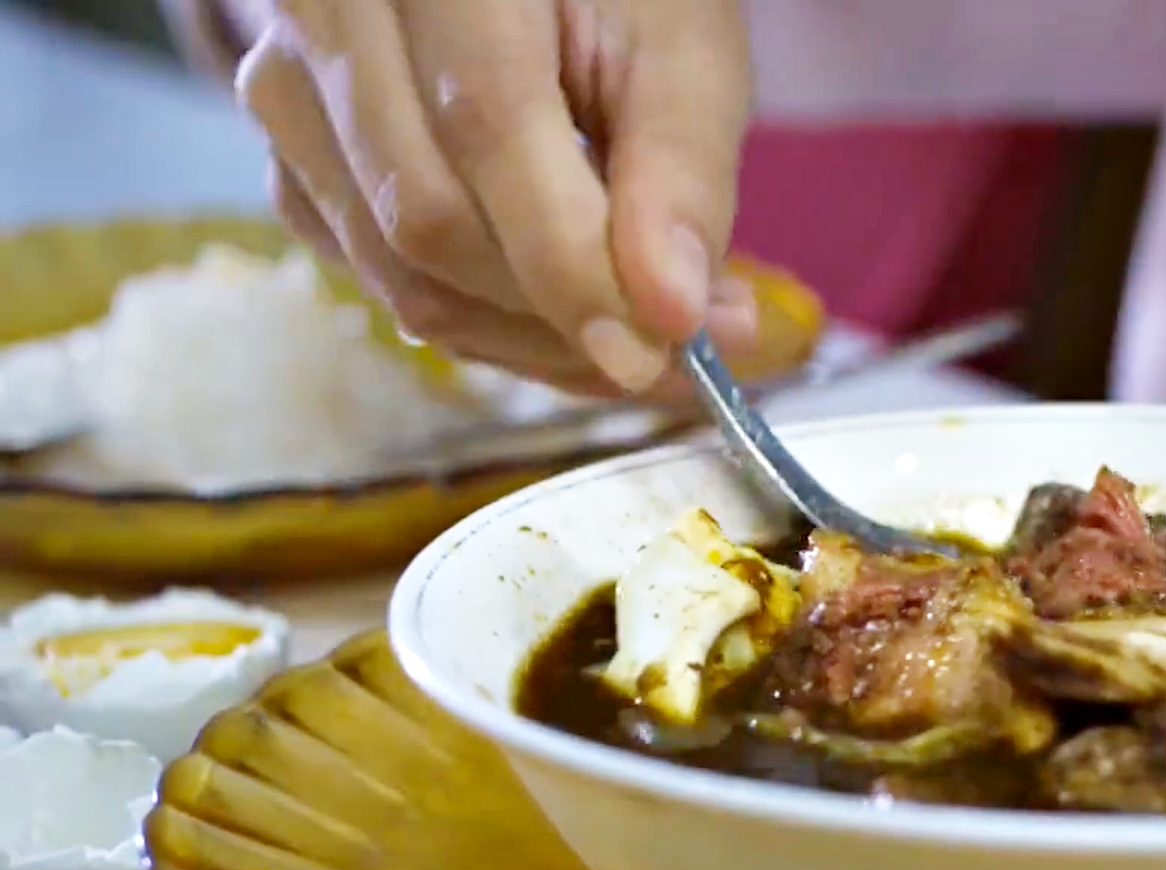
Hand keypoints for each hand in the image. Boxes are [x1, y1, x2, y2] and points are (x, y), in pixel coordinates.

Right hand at [235, 0, 755, 395]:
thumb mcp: (680, 47)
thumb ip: (680, 168)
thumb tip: (671, 315)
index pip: (486, 130)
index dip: (573, 263)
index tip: (660, 350)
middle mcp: (328, 17)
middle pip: (428, 221)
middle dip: (563, 316)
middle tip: (684, 345)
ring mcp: (291, 95)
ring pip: (399, 274)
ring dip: (532, 338)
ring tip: (641, 333)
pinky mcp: (297, 164)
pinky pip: (383, 284)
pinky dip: (487, 324)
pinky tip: (567, 313)